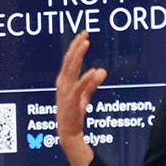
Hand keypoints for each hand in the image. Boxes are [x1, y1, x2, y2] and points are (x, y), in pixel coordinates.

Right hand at [55, 31, 106, 165]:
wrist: (68, 132)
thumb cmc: (74, 113)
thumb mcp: (84, 96)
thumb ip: (92, 83)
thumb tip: (102, 71)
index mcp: (63, 81)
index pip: (69, 60)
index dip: (75, 47)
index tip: (84, 35)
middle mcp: (63, 83)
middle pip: (69, 61)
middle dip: (76, 46)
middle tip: (84, 33)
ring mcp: (66, 91)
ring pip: (71, 69)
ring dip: (78, 55)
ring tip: (86, 43)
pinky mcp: (71, 101)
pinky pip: (79, 87)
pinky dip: (85, 78)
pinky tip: (93, 70)